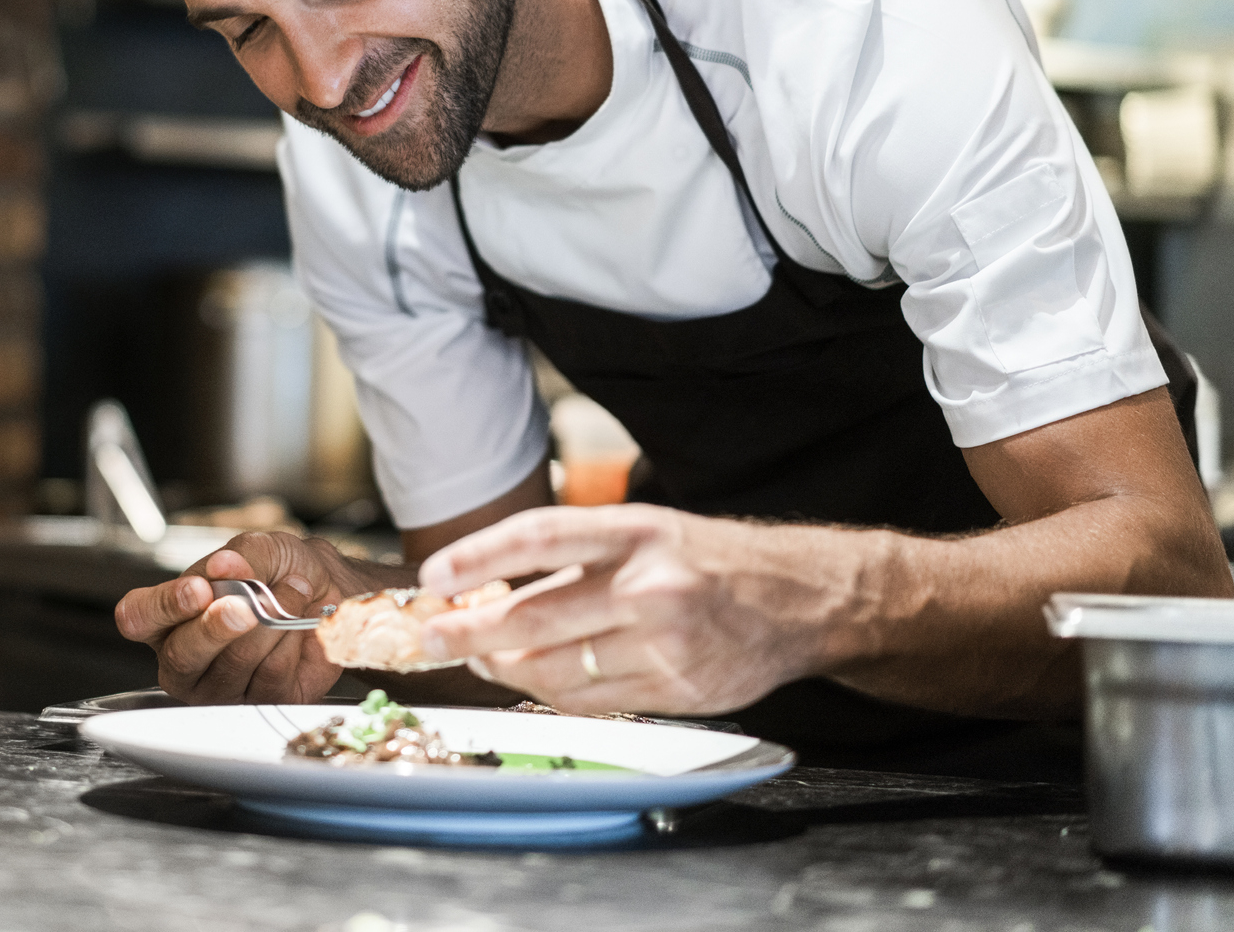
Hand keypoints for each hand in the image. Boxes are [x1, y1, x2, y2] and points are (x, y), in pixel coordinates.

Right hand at [114, 531, 355, 703]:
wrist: (329, 591)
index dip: (163, 606)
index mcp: (167, 617)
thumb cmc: (281, 571)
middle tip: (245, 604)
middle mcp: (185, 658)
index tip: (197, 589)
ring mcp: (220, 687)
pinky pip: (271, 676)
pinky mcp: (261, 702)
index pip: (136, 618)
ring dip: (270, 621)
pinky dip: (291, 641)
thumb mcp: (260, 548)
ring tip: (292, 591)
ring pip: (233, 663)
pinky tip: (298, 625)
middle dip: (215, 627)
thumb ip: (240, 557)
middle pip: (181, 655)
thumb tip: (224, 567)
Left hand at [413, 505, 844, 715]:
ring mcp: (666, 645)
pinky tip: (533, 680)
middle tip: (433, 637)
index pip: (541, 537)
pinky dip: (553, 693)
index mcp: (637, 532)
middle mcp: (650, 586)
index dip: (479, 555)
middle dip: (471, 633)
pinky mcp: (678, 690)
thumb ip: (575, 561)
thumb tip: (489, 593)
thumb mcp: (646, 533)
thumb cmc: (708, 562)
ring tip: (480, 657)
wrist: (800, 600)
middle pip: (536, 618)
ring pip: (558, 671)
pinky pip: (594, 702)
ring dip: (506, 669)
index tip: (435, 575)